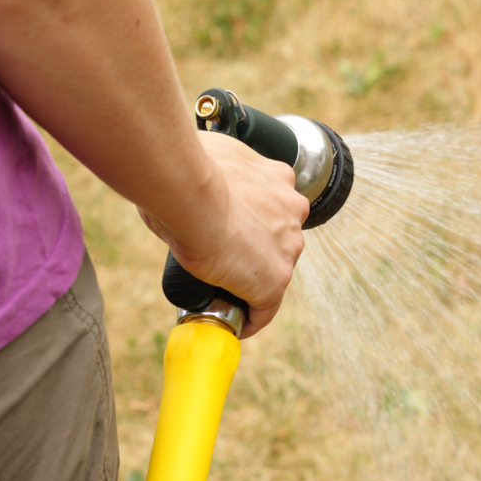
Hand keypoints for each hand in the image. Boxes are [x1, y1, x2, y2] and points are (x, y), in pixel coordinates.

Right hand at [140, 131, 309, 337]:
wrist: (189, 191)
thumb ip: (216, 173)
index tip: (230, 229)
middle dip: (255, 249)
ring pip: (274, 270)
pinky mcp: (275, 279)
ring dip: (252, 281)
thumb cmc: (187, 170)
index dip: (252, 221)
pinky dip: (250, 317)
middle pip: (279, 238)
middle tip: (221, 258)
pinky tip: (234, 322)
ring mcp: (288, 246)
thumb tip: (191, 184)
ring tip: (223, 291)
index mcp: (278, 177)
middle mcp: (293, 209)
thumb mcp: (212, 158)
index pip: (273, 207)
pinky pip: (265, 307)